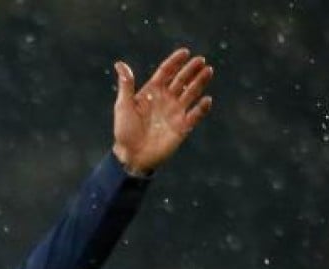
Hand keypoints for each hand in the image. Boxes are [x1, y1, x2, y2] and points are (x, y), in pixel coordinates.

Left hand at [112, 49, 213, 173]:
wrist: (132, 155)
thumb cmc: (125, 130)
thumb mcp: (123, 106)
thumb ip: (126, 85)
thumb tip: (120, 64)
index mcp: (152, 91)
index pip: (166, 72)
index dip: (175, 62)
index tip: (185, 52)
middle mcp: (166, 99)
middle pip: (181, 80)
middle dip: (191, 69)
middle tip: (200, 60)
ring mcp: (175, 112)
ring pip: (191, 93)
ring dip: (200, 82)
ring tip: (208, 71)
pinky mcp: (182, 127)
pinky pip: (195, 115)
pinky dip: (202, 108)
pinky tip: (207, 100)